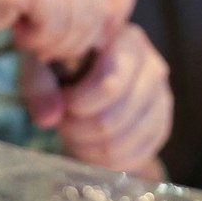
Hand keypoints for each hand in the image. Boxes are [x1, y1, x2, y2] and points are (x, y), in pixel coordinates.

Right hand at [0, 0, 138, 62]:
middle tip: (47, 42)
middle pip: (103, 5)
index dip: (116, 13)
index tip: (95, 37)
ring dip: (57, 42)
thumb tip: (120, 30)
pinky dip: (38, 40)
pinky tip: (17, 30)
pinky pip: (57, 27)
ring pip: (83, 21)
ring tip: (31, 35)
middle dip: (79, 37)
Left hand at [22, 26, 169, 178]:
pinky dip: (108, 159)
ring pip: (123, 140)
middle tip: (64, 123)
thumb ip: (39, 85)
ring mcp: (161, 97)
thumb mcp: (43, 65)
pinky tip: (91, 147)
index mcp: (125, 40)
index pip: (109, 84)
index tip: (63, 103)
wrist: (87, 84)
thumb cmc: (63, 66)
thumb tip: (49, 118)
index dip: (79, 103)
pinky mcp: (162, 125)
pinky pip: (137, 155)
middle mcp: (151, 66)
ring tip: (74, 134)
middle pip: (113, 118)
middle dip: (79, 128)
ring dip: (90, 146)